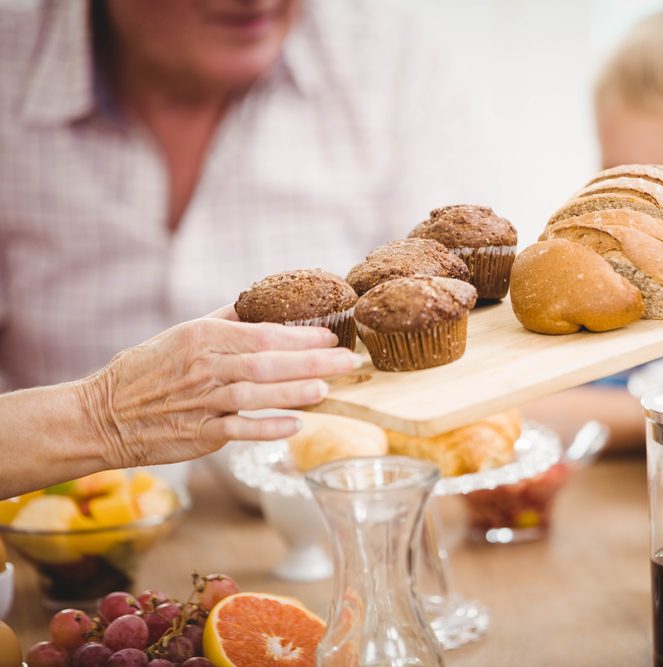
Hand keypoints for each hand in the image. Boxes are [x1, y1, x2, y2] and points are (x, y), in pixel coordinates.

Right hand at [76, 308, 357, 468]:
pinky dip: (268, 428)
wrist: (103, 415)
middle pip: (268, 363)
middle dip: (313, 362)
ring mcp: (202, 402)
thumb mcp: (181, 334)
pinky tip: (296, 425)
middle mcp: (204, 367)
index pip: (263, 334)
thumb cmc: (147, 371)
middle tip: (349, 362)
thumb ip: (225, 321)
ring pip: (256, 396)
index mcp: (203, 337)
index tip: (332, 336)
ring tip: (327, 390)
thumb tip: (261, 305)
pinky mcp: (199, 435)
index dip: (301, 335)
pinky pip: (240, 430)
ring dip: (295, 393)